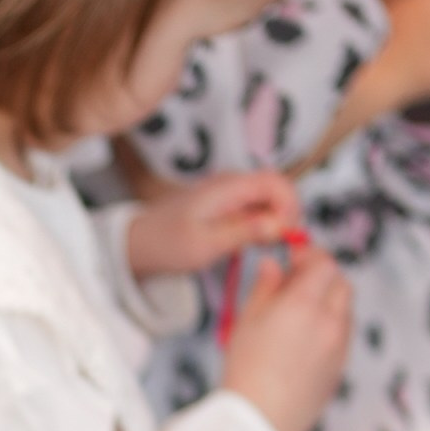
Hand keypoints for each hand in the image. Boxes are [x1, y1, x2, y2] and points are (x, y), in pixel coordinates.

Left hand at [126, 168, 303, 282]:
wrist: (138, 242)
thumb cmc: (165, 244)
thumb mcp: (206, 244)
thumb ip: (244, 232)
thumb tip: (280, 226)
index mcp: (227, 187)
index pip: (278, 183)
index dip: (291, 207)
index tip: (286, 236)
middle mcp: (231, 184)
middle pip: (278, 190)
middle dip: (286, 216)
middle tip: (280, 246)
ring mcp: (230, 193)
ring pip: (269, 201)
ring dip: (275, 222)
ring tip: (264, 247)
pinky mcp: (227, 205)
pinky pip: (256, 210)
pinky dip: (262, 225)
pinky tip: (253, 244)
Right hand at [220, 241, 352, 430]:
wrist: (259, 421)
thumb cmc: (246, 372)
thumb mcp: (247, 320)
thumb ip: (265, 287)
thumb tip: (274, 266)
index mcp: (306, 304)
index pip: (324, 263)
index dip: (309, 255)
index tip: (293, 257)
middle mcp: (331, 322)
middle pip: (342, 283)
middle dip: (323, 276)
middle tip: (296, 282)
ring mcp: (340, 347)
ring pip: (345, 310)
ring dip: (328, 301)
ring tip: (296, 313)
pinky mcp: (340, 368)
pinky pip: (342, 336)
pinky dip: (330, 326)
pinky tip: (302, 339)